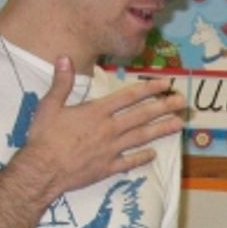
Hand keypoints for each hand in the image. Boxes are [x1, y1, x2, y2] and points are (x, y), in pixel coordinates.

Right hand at [12, 57, 185, 199]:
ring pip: (142, 137)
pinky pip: (130, 162)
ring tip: (179, 124)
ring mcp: (111, 149)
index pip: (128, 97)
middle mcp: (109, 129)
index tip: (165, 84)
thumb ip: (61, 82)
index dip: (148, 89)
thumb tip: (65, 58)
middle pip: (141, 116)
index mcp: (96, 112)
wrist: (43, 169)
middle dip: (164, 107)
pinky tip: (154, 154)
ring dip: (162, 130)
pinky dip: (142, 158)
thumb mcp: (49, 105)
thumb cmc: (44, 137)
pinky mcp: (108, 167)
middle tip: (183, 102)